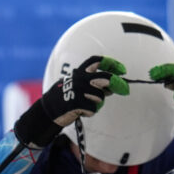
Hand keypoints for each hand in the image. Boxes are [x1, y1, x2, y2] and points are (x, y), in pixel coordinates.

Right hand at [13, 56, 128, 147]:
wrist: (48, 110)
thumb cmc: (66, 98)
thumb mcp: (78, 85)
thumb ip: (93, 83)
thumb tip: (113, 86)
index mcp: (80, 72)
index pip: (97, 61)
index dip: (112, 64)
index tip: (122, 70)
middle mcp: (79, 78)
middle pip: (106, 78)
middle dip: (118, 84)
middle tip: (125, 90)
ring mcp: (77, 90)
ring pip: (100, 97)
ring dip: (97, 103)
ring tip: (87, 105)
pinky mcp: (75, 102)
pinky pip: (93, 108)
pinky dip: (90, 112)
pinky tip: (82, 111)